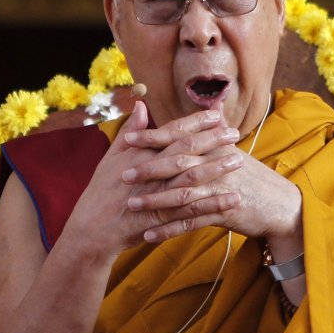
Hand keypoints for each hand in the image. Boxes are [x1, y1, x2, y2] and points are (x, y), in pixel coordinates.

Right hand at [63, 103, 244, 260]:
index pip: (173, 132)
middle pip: (187, 151)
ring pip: (193, 178)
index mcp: (141, 153)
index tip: (217, 113)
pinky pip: (194, 210)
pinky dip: (215, 203)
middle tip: (235, 132)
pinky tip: (234, 198)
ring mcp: (158, 195)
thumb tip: (142, 104)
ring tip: (240, 160)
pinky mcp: (164, 218)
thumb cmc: (102, 190)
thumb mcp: (112, 156)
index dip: (196, 122)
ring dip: (219, 169)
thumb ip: (132, 130)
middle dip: (213, 140)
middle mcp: (152, 172)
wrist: (93, 228)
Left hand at [120, 116, 303, 251]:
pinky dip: (169, 229)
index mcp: (216, 146)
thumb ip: (215, 132)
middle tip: (122, 173)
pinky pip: (192, 221)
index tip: (126, 137)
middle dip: (148, 167)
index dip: (153, 136)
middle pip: (178, 162)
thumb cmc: (252, 177)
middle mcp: (217, 164)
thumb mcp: (235, 151)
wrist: (281, 204)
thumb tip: (212, 105)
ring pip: (182, 193)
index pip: (180, 136)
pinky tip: (149, 235)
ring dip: (154, 200)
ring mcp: (220, 189)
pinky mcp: (223, 213)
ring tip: (131, 205)